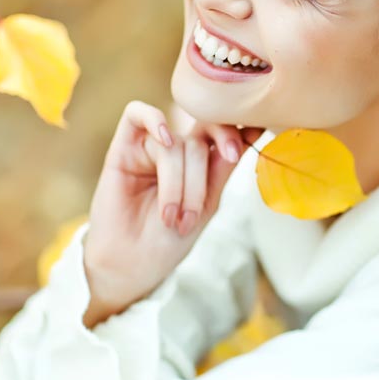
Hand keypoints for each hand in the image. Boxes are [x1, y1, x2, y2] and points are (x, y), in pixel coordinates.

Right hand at [82, 101, 263, 327]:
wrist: (130, 265)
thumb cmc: (167, 240)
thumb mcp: (206, 205)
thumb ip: (222, 168)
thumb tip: (251, 131)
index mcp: (200, 163)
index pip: (222, 133)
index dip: (238, 131)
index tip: (256, 133)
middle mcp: (176, 151)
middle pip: (199, 141)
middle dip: (200, 178)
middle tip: (197, 210)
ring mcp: (150, 147)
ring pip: (175, 144)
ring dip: (176, 183)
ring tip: (170, 218)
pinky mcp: (123, 147)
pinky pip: (136, 114)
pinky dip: (154, 121)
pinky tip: (164, 139)